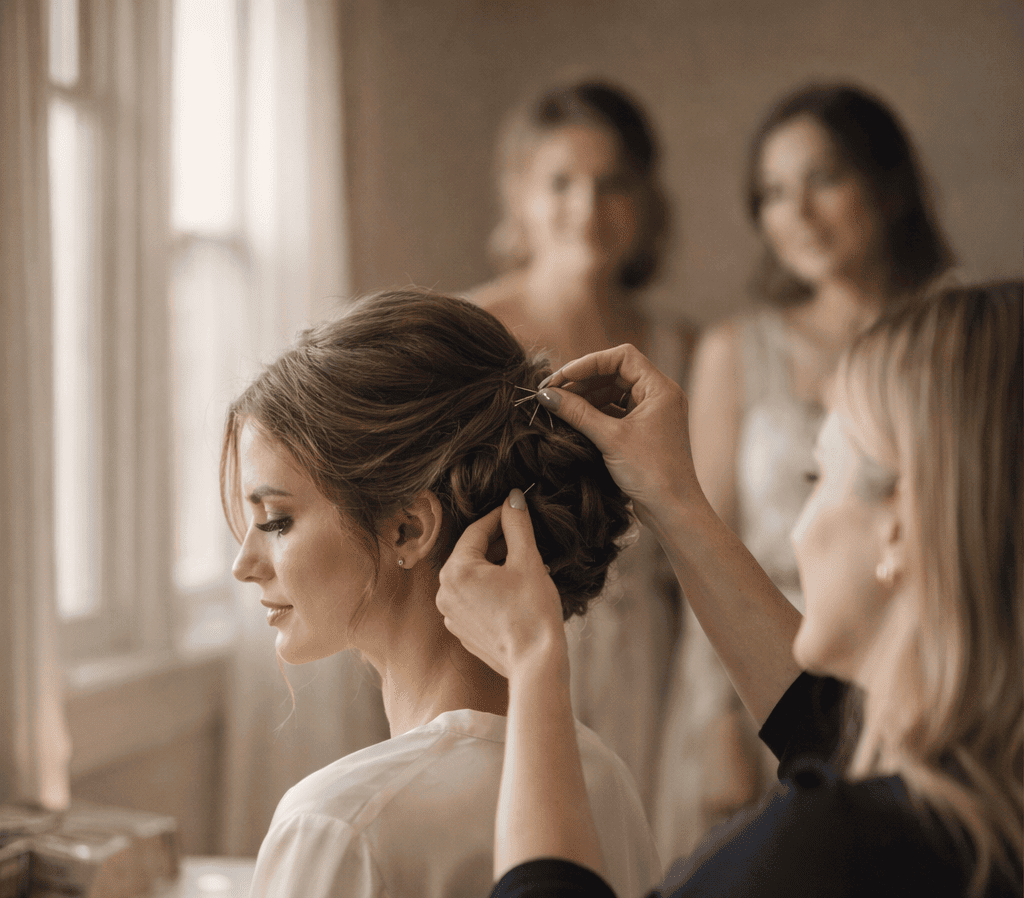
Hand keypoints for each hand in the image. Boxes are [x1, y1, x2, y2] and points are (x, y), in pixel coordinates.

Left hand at [437, 490, 566, 678]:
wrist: (535, 664)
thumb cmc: (532, 612)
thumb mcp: (528, 560)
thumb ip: (517, 525)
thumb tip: (513, 498)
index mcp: (456, 571)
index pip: (476, 531)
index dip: (499, 516)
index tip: (516, 508)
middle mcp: (445, 592)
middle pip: (471, 554)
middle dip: (498, 543)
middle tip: (524, 537)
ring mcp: (451, 615)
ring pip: (473, 578)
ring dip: (495, 567)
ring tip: (525, 565)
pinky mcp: (462, 632)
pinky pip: (473, 600)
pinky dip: (491, 590)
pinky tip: (516, 591)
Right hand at [537, 343, 704, 524]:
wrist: (673, 510)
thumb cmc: (651, 473)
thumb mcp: (610, 439)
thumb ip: (577, 413)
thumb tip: (546, 396)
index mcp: (660, 389)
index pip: (622, 357)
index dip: (589, 363)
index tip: (562, 377)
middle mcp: (659, 396)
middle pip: (616, 373)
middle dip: (584, 381)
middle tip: (553, 392)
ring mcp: (653, 413)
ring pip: (614, 392)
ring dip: (587, 397)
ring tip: (561, 407)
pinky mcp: (645, 431)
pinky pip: (617, 411)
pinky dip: (595, 413)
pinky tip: (575, 421)